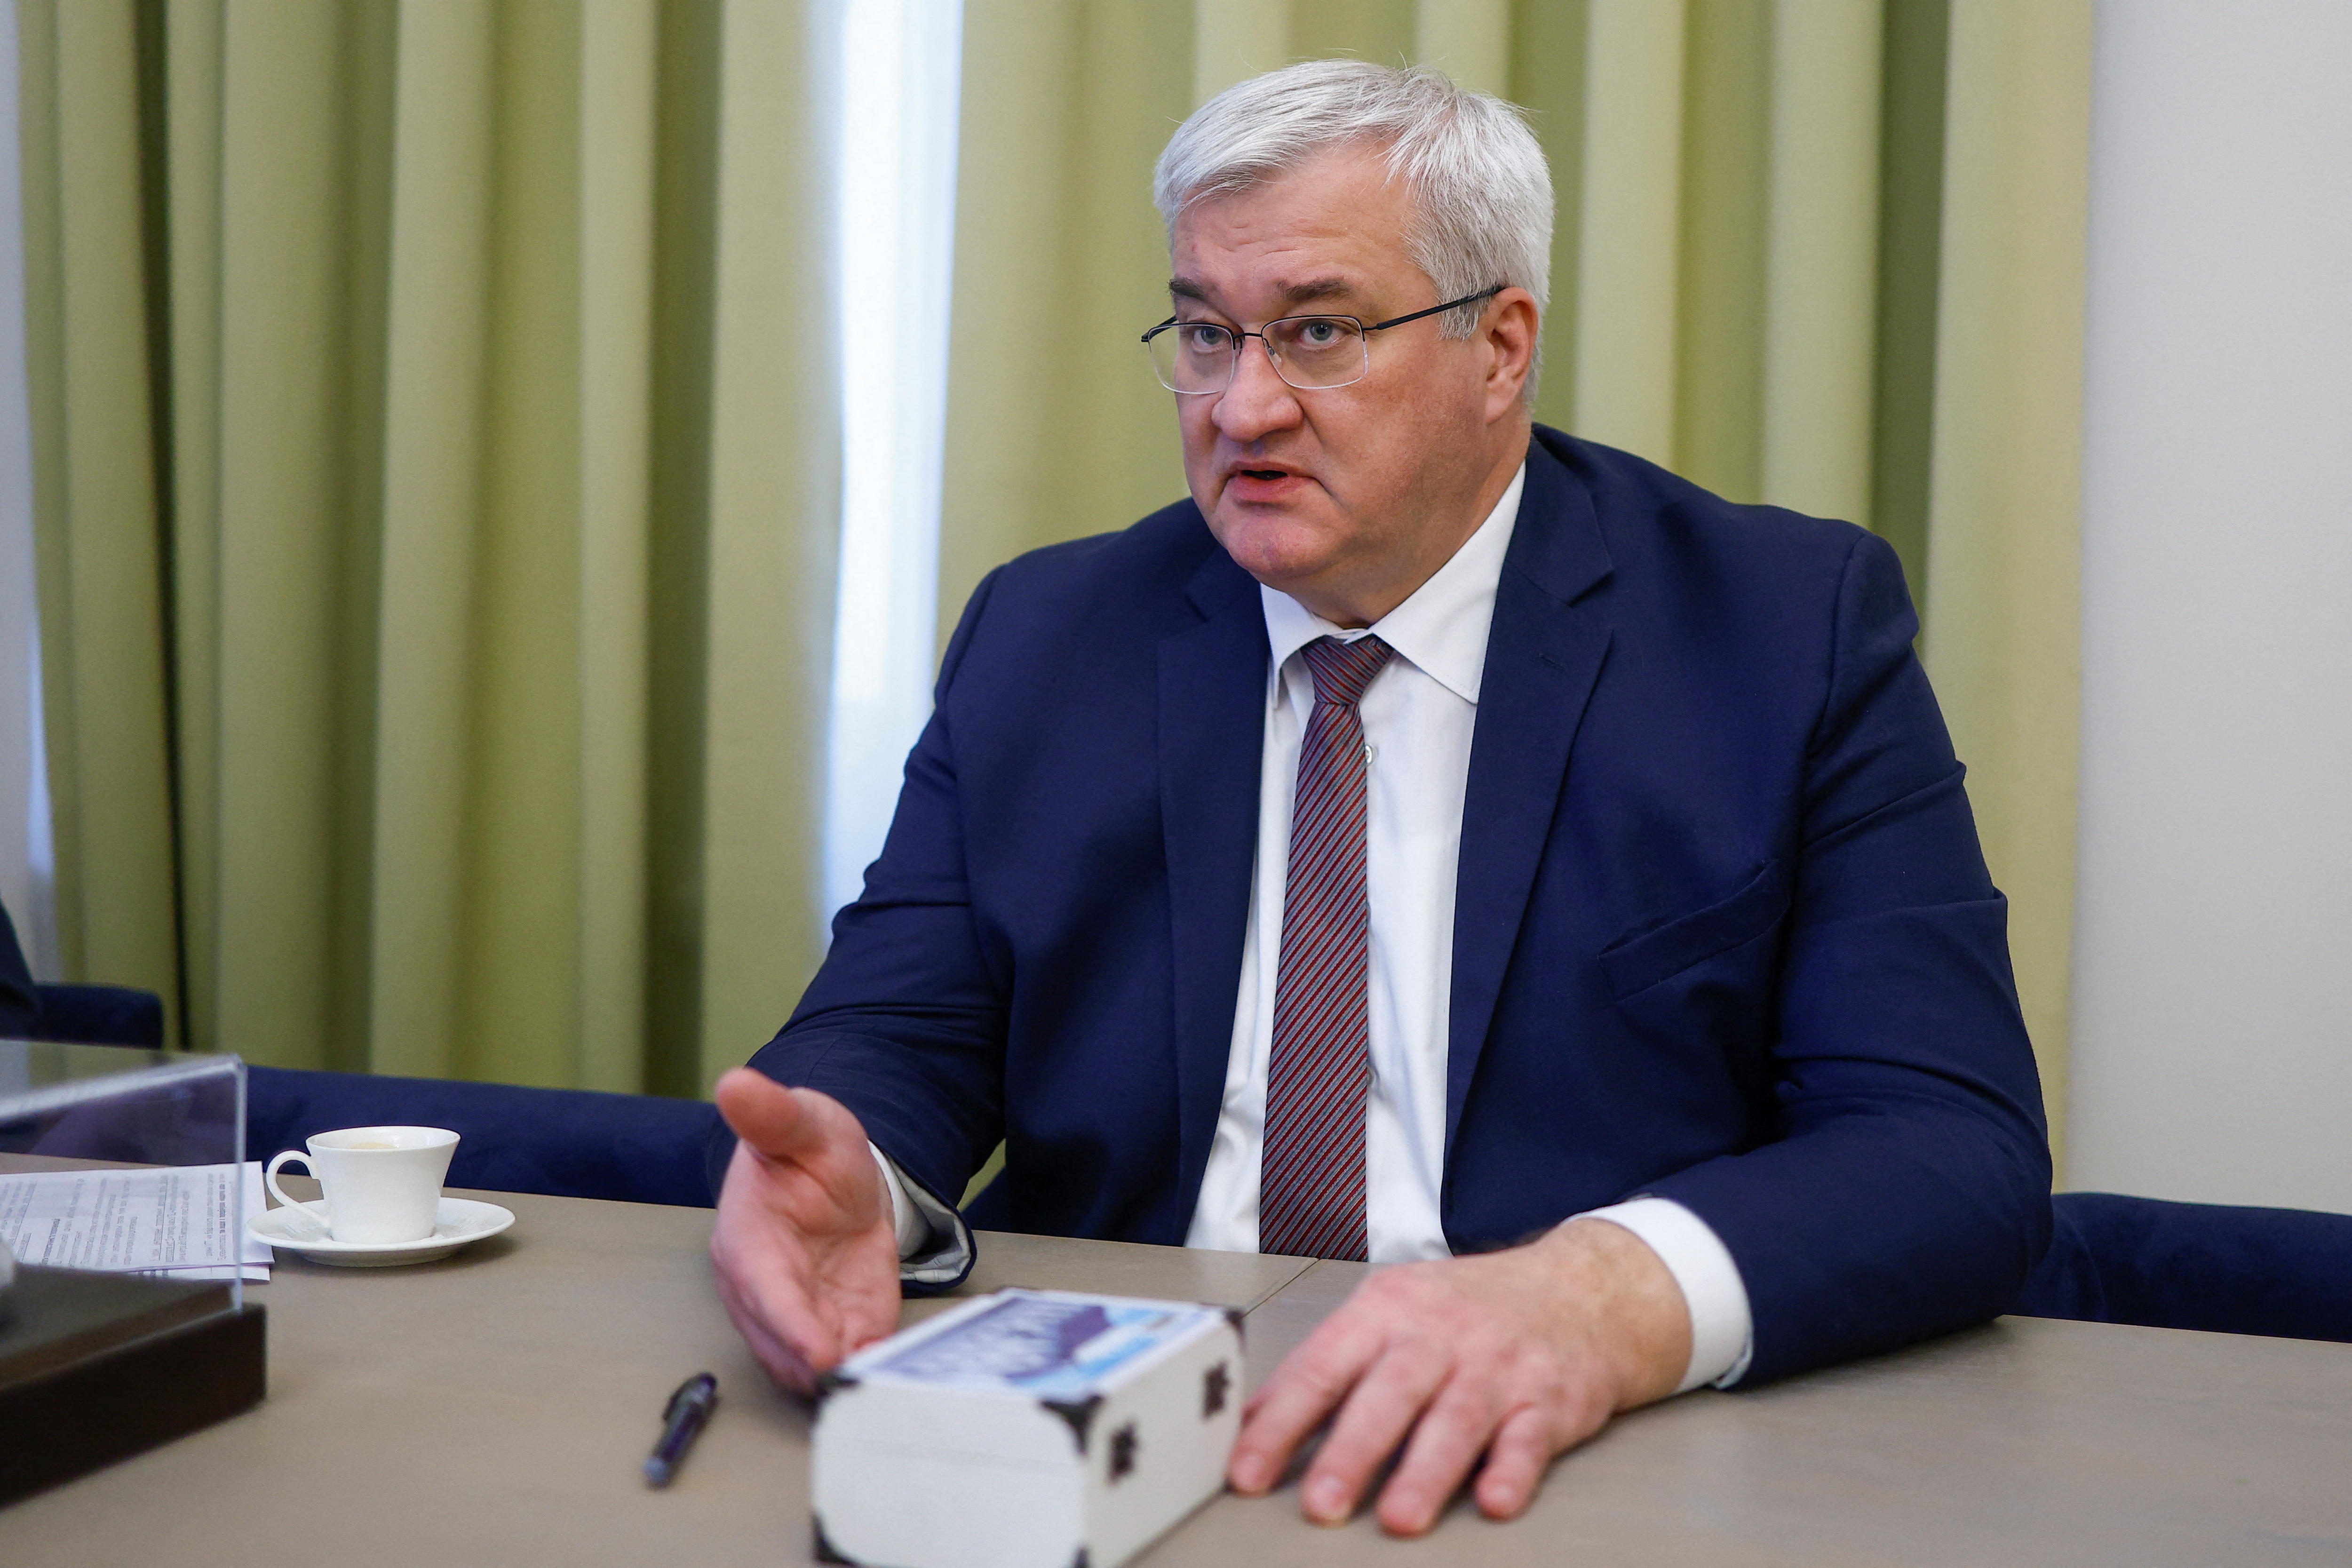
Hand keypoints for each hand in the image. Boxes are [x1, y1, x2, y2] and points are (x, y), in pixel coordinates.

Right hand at [708, 1068, 902, 1393]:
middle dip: (817, 1364)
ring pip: (805, 1364)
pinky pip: (842, 1359)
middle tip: (861, 1380)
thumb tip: (736, 1083)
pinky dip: (862, 1370)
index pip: (762, 1288)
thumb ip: (773, 1112)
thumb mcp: (803, 1122)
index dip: (790, 1324)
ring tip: (878, 1384)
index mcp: (747, 1238)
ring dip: (840, 1376)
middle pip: (781, 1340)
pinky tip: (888, 1374)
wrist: (836, 1175)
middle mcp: (761, 1287)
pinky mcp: (831, 1326)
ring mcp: (794, 1314)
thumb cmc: (809, 1148)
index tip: (820, 1353)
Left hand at [1228, 1217, 1691, 1534]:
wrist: (1577, 1291)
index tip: (1245, 1472)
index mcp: (1386, 1311)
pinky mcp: (1547, 1400)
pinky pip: (1529, 1437)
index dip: (1280, 1422)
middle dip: (1353, 1451)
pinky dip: (1512, 1470)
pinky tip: (1495, 1499)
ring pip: (1456, 1420)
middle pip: (1390, 1394)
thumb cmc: (1466, 1309)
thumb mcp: (1388, 1314)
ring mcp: (1495, 1368)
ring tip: (1398, 1517)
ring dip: (1426, 1471)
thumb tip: (1248, 1421)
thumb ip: (1324, 1367)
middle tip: (1321, 1503)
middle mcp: (1438, 1337)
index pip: (1322, 1368)